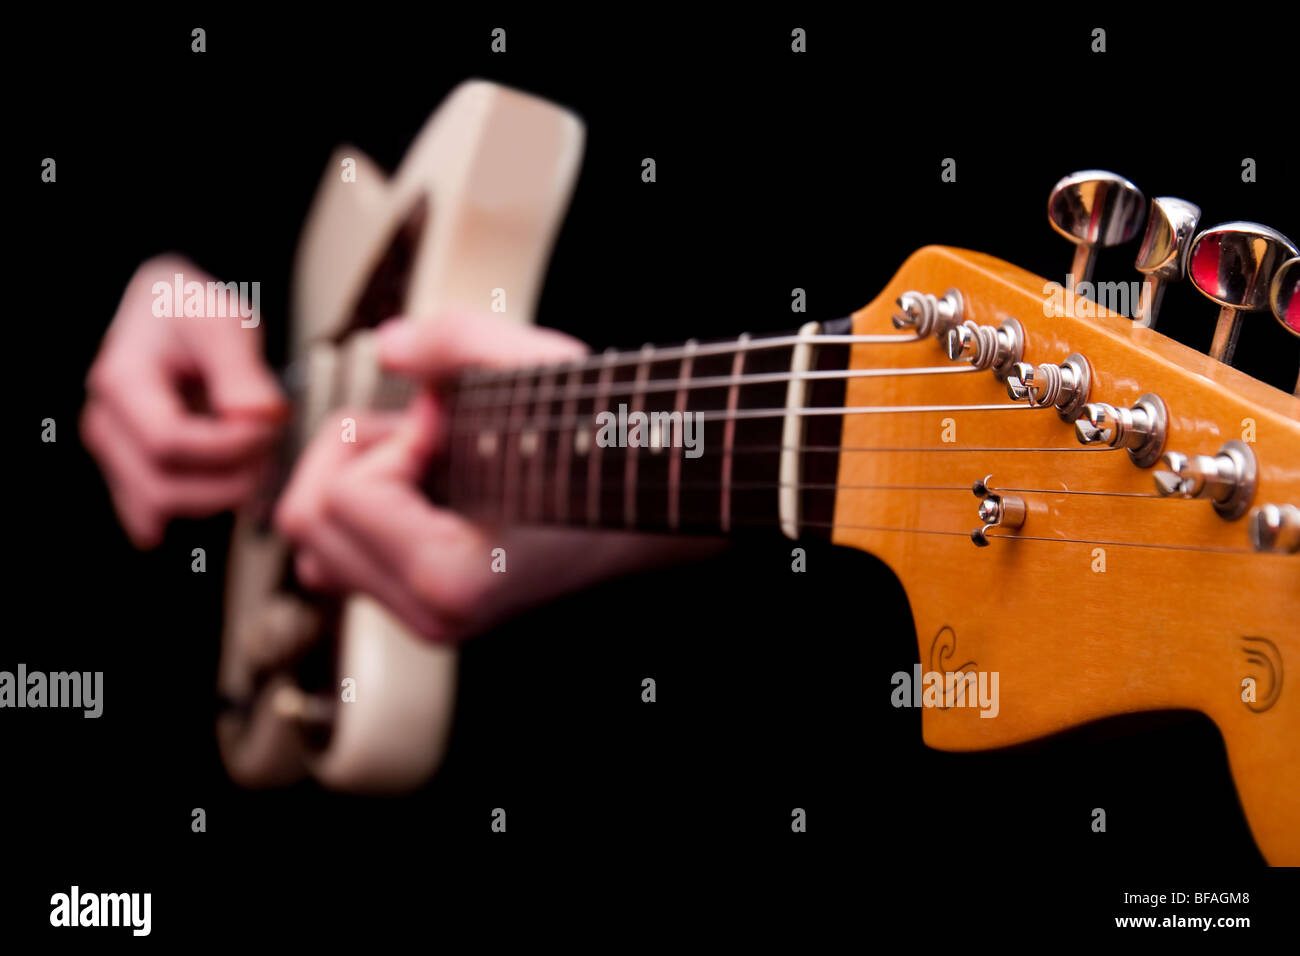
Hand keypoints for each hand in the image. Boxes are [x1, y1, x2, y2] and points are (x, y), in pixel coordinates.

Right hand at [82, 255, 285, 546]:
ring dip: (221, 495)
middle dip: (230, 479)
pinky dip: (197, 508)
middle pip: (162, 488)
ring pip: (161, 508)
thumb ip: (242, 370)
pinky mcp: (128, 473)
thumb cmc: (191, 314)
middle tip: (271, 446)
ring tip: (257, 456)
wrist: (167, 315)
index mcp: (121, 382)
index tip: (270, 427)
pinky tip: (231, 490)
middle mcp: (106, 424)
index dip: (228, 447)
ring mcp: (112, 453)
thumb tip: (261, 416)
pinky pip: (152, 515)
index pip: (168, 442)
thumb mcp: (223, 321)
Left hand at [275, 313, 718, 642]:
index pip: (344, 495)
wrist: (657, 495)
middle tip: (428, 433)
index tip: (452, 420)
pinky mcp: (432, 607)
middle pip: (309, 525)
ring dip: (357, 485)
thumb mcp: (538, 371)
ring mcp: (434, 619)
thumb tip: (388, 346)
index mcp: (453, 579)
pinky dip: (368, 511)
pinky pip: (346, 558)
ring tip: (429, 457)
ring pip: (317, 547)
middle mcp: (436, 616)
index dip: (394, 437)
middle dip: (358, 459)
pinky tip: (429, 484)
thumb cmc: (610, 445)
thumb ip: (451, 340)